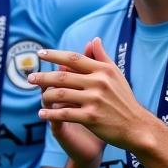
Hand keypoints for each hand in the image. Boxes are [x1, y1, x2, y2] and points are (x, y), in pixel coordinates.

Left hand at [32, 38, 149, 152]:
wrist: (138, 128)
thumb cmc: (124, 99)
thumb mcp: (116, 75)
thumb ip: (102, 57)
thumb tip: (93, 39)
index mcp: (103, 71)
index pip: (73, 58)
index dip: (54, 55)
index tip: (39, 54)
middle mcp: (98, 83)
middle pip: (62, 76)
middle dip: (43, 76)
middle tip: (30, 78)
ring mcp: (94, 100)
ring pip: (60, 93)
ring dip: (44, 95)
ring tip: (38, 96)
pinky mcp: (91, 117)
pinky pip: (64, 113)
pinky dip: (51, 114)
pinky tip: (41, 114)